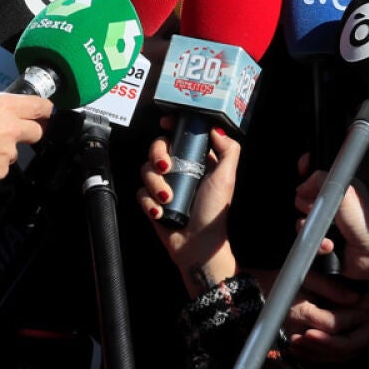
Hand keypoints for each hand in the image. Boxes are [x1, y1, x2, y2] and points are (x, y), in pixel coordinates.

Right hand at [0, 90, 53, 187]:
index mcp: (6, 106)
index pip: (40, 106)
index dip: (44, 109)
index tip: (44, 112)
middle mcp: (12, 129)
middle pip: (37, 132)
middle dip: (29, 132)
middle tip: (13, 133)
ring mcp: (7, 152)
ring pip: (14, 153)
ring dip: (3, 151)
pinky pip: (0, 168)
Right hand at [137, 118, 240, 296]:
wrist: (197, 245)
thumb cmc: (214, 212)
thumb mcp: (227, 178)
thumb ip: (228, 151)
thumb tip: (216, 128)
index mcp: (196, 161)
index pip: (179, 135)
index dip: (171, 126)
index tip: (165, 124)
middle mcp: (178, 170)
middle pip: (157, 147)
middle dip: (157, 154)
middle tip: (166, 167)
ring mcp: (163, 185)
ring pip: (145, 169)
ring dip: (154, 184)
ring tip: (168, 198)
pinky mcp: (152, 201)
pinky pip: (140, 192)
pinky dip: (149, 202)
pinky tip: (160, 213)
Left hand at [284, 280, 368, 362]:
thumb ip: (359, 305)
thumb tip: (338, 311)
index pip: (347, 345)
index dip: (326, 342)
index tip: (308, 334)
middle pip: (339, 354)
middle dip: (315, 350)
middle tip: (294, 341)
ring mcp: (366, 342)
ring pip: (338, 355)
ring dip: (316, 351)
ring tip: (294, 345)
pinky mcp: (361, 337)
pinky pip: (340, 347)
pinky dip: (322, 347)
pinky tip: (307, 344)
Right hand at [293, 159, 368, 280]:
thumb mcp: (346, 194)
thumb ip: (322, 180)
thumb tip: (304, 184)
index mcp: (341, 187)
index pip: (317, 174)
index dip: (307, 174)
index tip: (303, 175)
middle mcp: (334, 204)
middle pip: (303, 197)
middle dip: (306, 205)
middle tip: (317, 209)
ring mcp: (328, 223)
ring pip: (302, 220)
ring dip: (310, 227)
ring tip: (326, 231)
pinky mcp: (323, 240)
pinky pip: (308, 240)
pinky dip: (316, 244)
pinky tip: (329, 244)